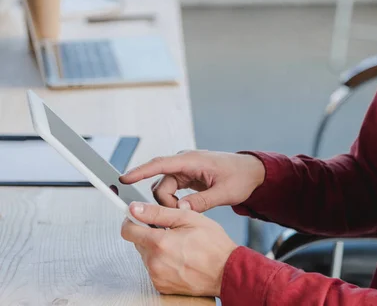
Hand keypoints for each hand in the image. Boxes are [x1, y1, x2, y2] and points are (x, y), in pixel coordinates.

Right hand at [119, 150, 264, 212]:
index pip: (161, 164)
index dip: (140, 171)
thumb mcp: (224, 193)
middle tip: (179, 216)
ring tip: (186, 212)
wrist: (251, 171)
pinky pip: (171, 189)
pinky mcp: (186, 176)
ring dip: (169, 203)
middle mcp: (185, 162)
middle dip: (164, 202)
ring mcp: (185, 168)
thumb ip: (201, 201)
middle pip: (160, 184)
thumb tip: (180, 209)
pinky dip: (173, 200)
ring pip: (164, 188)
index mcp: (192, 160)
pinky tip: (183, 209)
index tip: (123, 179)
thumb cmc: (240, 177)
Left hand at [121, 202, 237, 296]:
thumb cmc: (214, 245)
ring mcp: (157, 277)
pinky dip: (163, 263)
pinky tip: (179, 259)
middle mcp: (154, 263)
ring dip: (157, 249)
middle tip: (171, 232)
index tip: (139, 218)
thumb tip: (136, 208)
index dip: (132, 220)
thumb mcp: (189, 218)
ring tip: (180, 247)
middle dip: (150, 234)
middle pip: (138, 243)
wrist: (227, 272)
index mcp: (159, 243)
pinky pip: (154, 270)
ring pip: (146, 256)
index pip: (128, 230)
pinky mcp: (162, 287)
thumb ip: (158, 212)